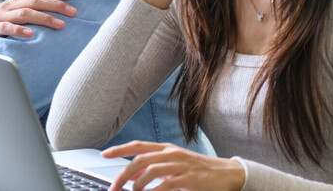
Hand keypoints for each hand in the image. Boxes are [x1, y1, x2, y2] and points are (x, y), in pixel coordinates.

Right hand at [0, 0, 74, 47]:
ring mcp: (0, 17)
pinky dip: (20, 30)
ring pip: (24, 13)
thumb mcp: (14, 19)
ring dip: (44, 18)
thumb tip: (55, 15)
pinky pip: (7, 28)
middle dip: (55, 5)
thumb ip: (29, 15)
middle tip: (73, 12)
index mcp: (15, 2)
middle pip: (34, 0)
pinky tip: (31, 34)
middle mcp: (8, 6)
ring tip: (60, 25)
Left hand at [102, 141, 244, 190]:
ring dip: (137, 184)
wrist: (228, 174)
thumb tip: (133, 176)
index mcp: (166, 149)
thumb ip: (154, 169)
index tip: (104, 154)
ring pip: (150, 170)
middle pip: (140, 159)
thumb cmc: (199, 171)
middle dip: (123, 173)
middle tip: (114, 186)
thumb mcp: (174, 166)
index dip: (119, 148)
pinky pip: (166, 184)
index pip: (138, 145)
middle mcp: (171, 153)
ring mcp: (180, 165)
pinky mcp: (189, 178)